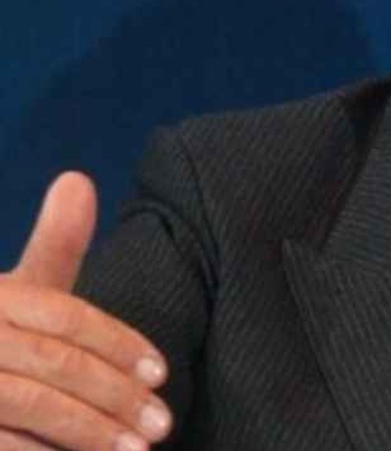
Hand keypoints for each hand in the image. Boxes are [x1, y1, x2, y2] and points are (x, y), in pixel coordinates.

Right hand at [0, 173, 171, 449]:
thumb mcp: (18, 294)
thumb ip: (53, 247)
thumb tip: (77, 178)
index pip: (64, 316)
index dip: (117, 343)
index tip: (161, 373)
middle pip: (54, 361)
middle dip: (115, 394)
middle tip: (163, 424)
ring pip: (31, 404)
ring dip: (90, 431)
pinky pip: (4, 444)